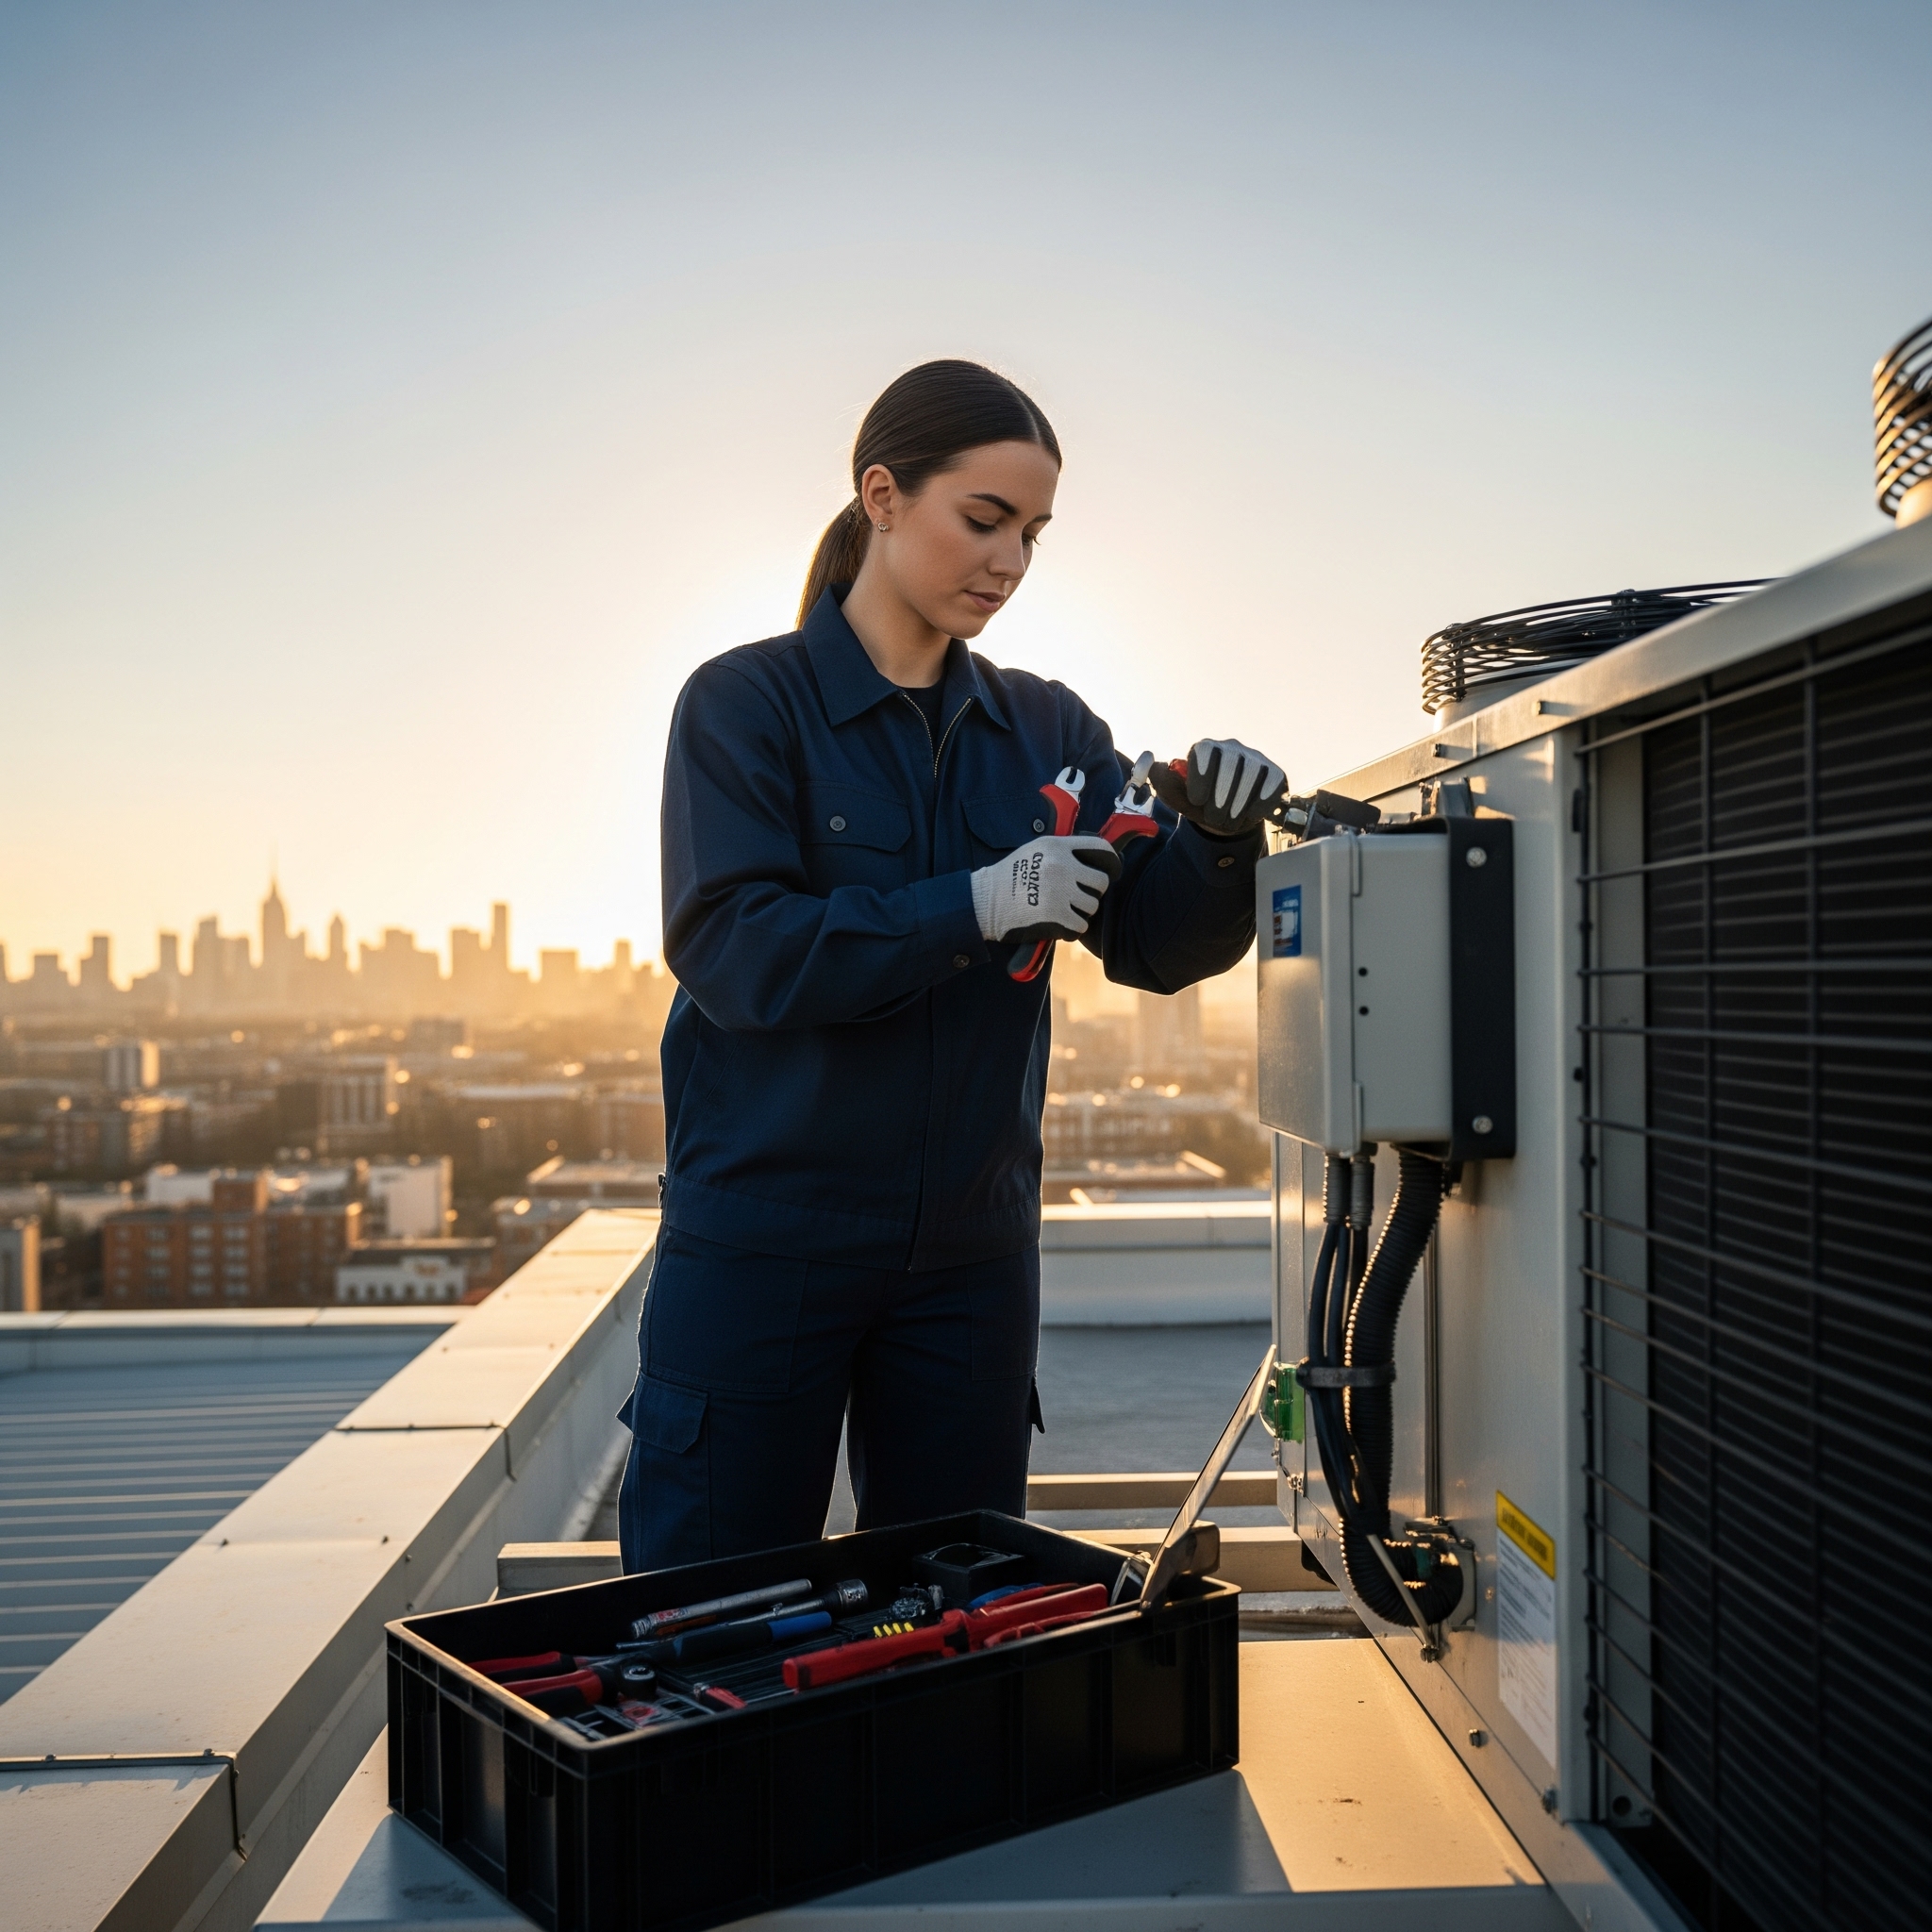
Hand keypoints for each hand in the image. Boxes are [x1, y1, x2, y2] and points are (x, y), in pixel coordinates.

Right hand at [972, 835, 1122, 943]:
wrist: (984, 902)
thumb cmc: (1009, 877)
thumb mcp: (1035, 851)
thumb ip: (1063, 851)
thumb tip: (1094, 858)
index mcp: (1058, 847)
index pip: (1100, 849)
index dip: (1111, 862)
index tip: (1110, 872)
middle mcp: (1062, 867)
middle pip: (1100, 882)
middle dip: (1092, 891)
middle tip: (1077, 896)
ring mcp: (1060, 892)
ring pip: (1092, 906)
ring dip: (1081, 911)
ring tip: (1063, 910)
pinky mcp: (1056, 917)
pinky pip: (1080, 926)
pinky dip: (1072, 928)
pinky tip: (1059, 923)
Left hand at [1147, 738, 1285, 836]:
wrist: (1225, 815)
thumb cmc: (1198, 802)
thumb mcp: (1175, 794)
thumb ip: (1161, 780)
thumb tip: (1153, 765)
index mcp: (1206, 748)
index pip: (1206, 750)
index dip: (1202, 776)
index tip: (1197, 801)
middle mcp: (1232, 748)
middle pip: (1231, 763)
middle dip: (1221, 797)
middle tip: (1214, 818)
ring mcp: (1256, 759)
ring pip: (1253, 774)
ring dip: (1238, 805)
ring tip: (1228, 821)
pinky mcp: (1275, 772)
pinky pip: (1272, 784)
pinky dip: (1259, 804)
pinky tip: (1249, 815)